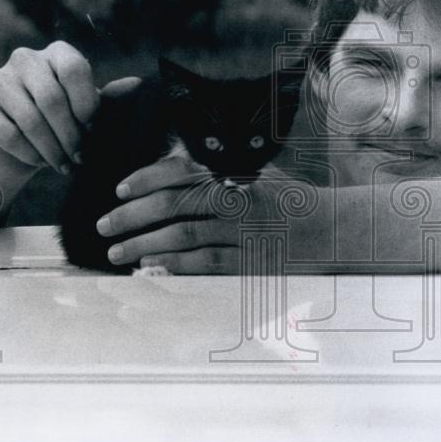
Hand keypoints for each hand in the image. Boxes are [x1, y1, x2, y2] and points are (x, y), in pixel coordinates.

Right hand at [0, 40, 139, 173]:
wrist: (16, 143)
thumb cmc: (61, 121)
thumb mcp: (87, 108)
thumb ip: (108, 97)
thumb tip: (138, 84)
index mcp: (57, 53)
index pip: (74, 69)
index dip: (86, 103)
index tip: (92, 128)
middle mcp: (24, 59)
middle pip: (51, 98)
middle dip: (70, 134)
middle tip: (80, 157)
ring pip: (30, 120)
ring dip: (52, 149)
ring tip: (64, 165)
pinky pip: (9, 135)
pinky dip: (30, 153)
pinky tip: (40, 161)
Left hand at [98, 160, 299, 273]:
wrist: (335, 229)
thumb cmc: (292, 202)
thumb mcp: (259, 177)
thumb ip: (220, 176)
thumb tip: (171, 174)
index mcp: (237, 174)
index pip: (184, 171)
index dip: (147, 179)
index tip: (120, 190)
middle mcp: (239, 200)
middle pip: (176, 204)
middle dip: (134, 215)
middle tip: (105, 225)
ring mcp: (246, 232)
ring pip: (184, 236)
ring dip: (145, 244)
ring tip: (117, 252)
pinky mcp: (252, 263)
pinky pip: (205, 265)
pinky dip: (174, 267)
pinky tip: (151, 270)